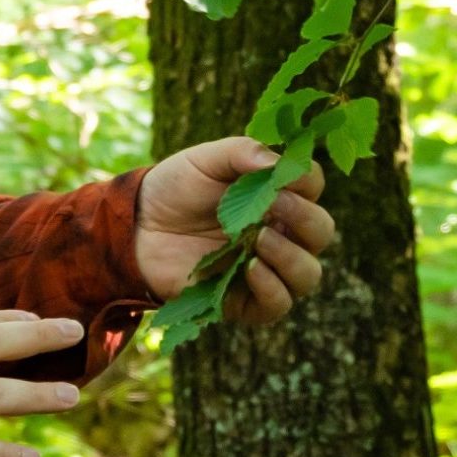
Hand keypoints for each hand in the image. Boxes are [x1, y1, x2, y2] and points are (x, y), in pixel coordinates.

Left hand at [134, 136, 334, 323]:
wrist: (135, 227)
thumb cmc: (174, 189)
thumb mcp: (205, 160)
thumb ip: (243, 152)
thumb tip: (279, 163)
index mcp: (277, 197)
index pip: (312, 189)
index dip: (306, 181)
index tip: (284, 176)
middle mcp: (281, 234)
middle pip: (320, 232)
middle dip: (305, 218)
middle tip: (276, 204)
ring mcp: (267, 269)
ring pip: (308, 273)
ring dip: (291, 255)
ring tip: (260, 237)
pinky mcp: (246, 299)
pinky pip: (279, 304)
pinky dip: (272, 287)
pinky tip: (251, 267)